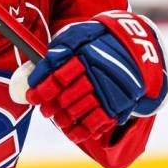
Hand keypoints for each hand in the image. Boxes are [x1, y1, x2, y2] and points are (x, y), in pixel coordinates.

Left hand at [22, 11, 167, 142]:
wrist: (135, 45)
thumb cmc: (97, 39)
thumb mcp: (79, 34)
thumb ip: (60, 49)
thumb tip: (41, 68)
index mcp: (85, 54)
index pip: (59, 76)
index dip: (43, 88)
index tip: (33, 95)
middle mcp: (98, 72)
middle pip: (69, 95)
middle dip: (52, 106)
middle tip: (44, 111)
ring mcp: (110, 88)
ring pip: (83, 109)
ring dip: (66, 118)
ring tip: (57, 121)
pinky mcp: (121, 101)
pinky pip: (101, 120)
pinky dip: (85, 129)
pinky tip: (74, 133)